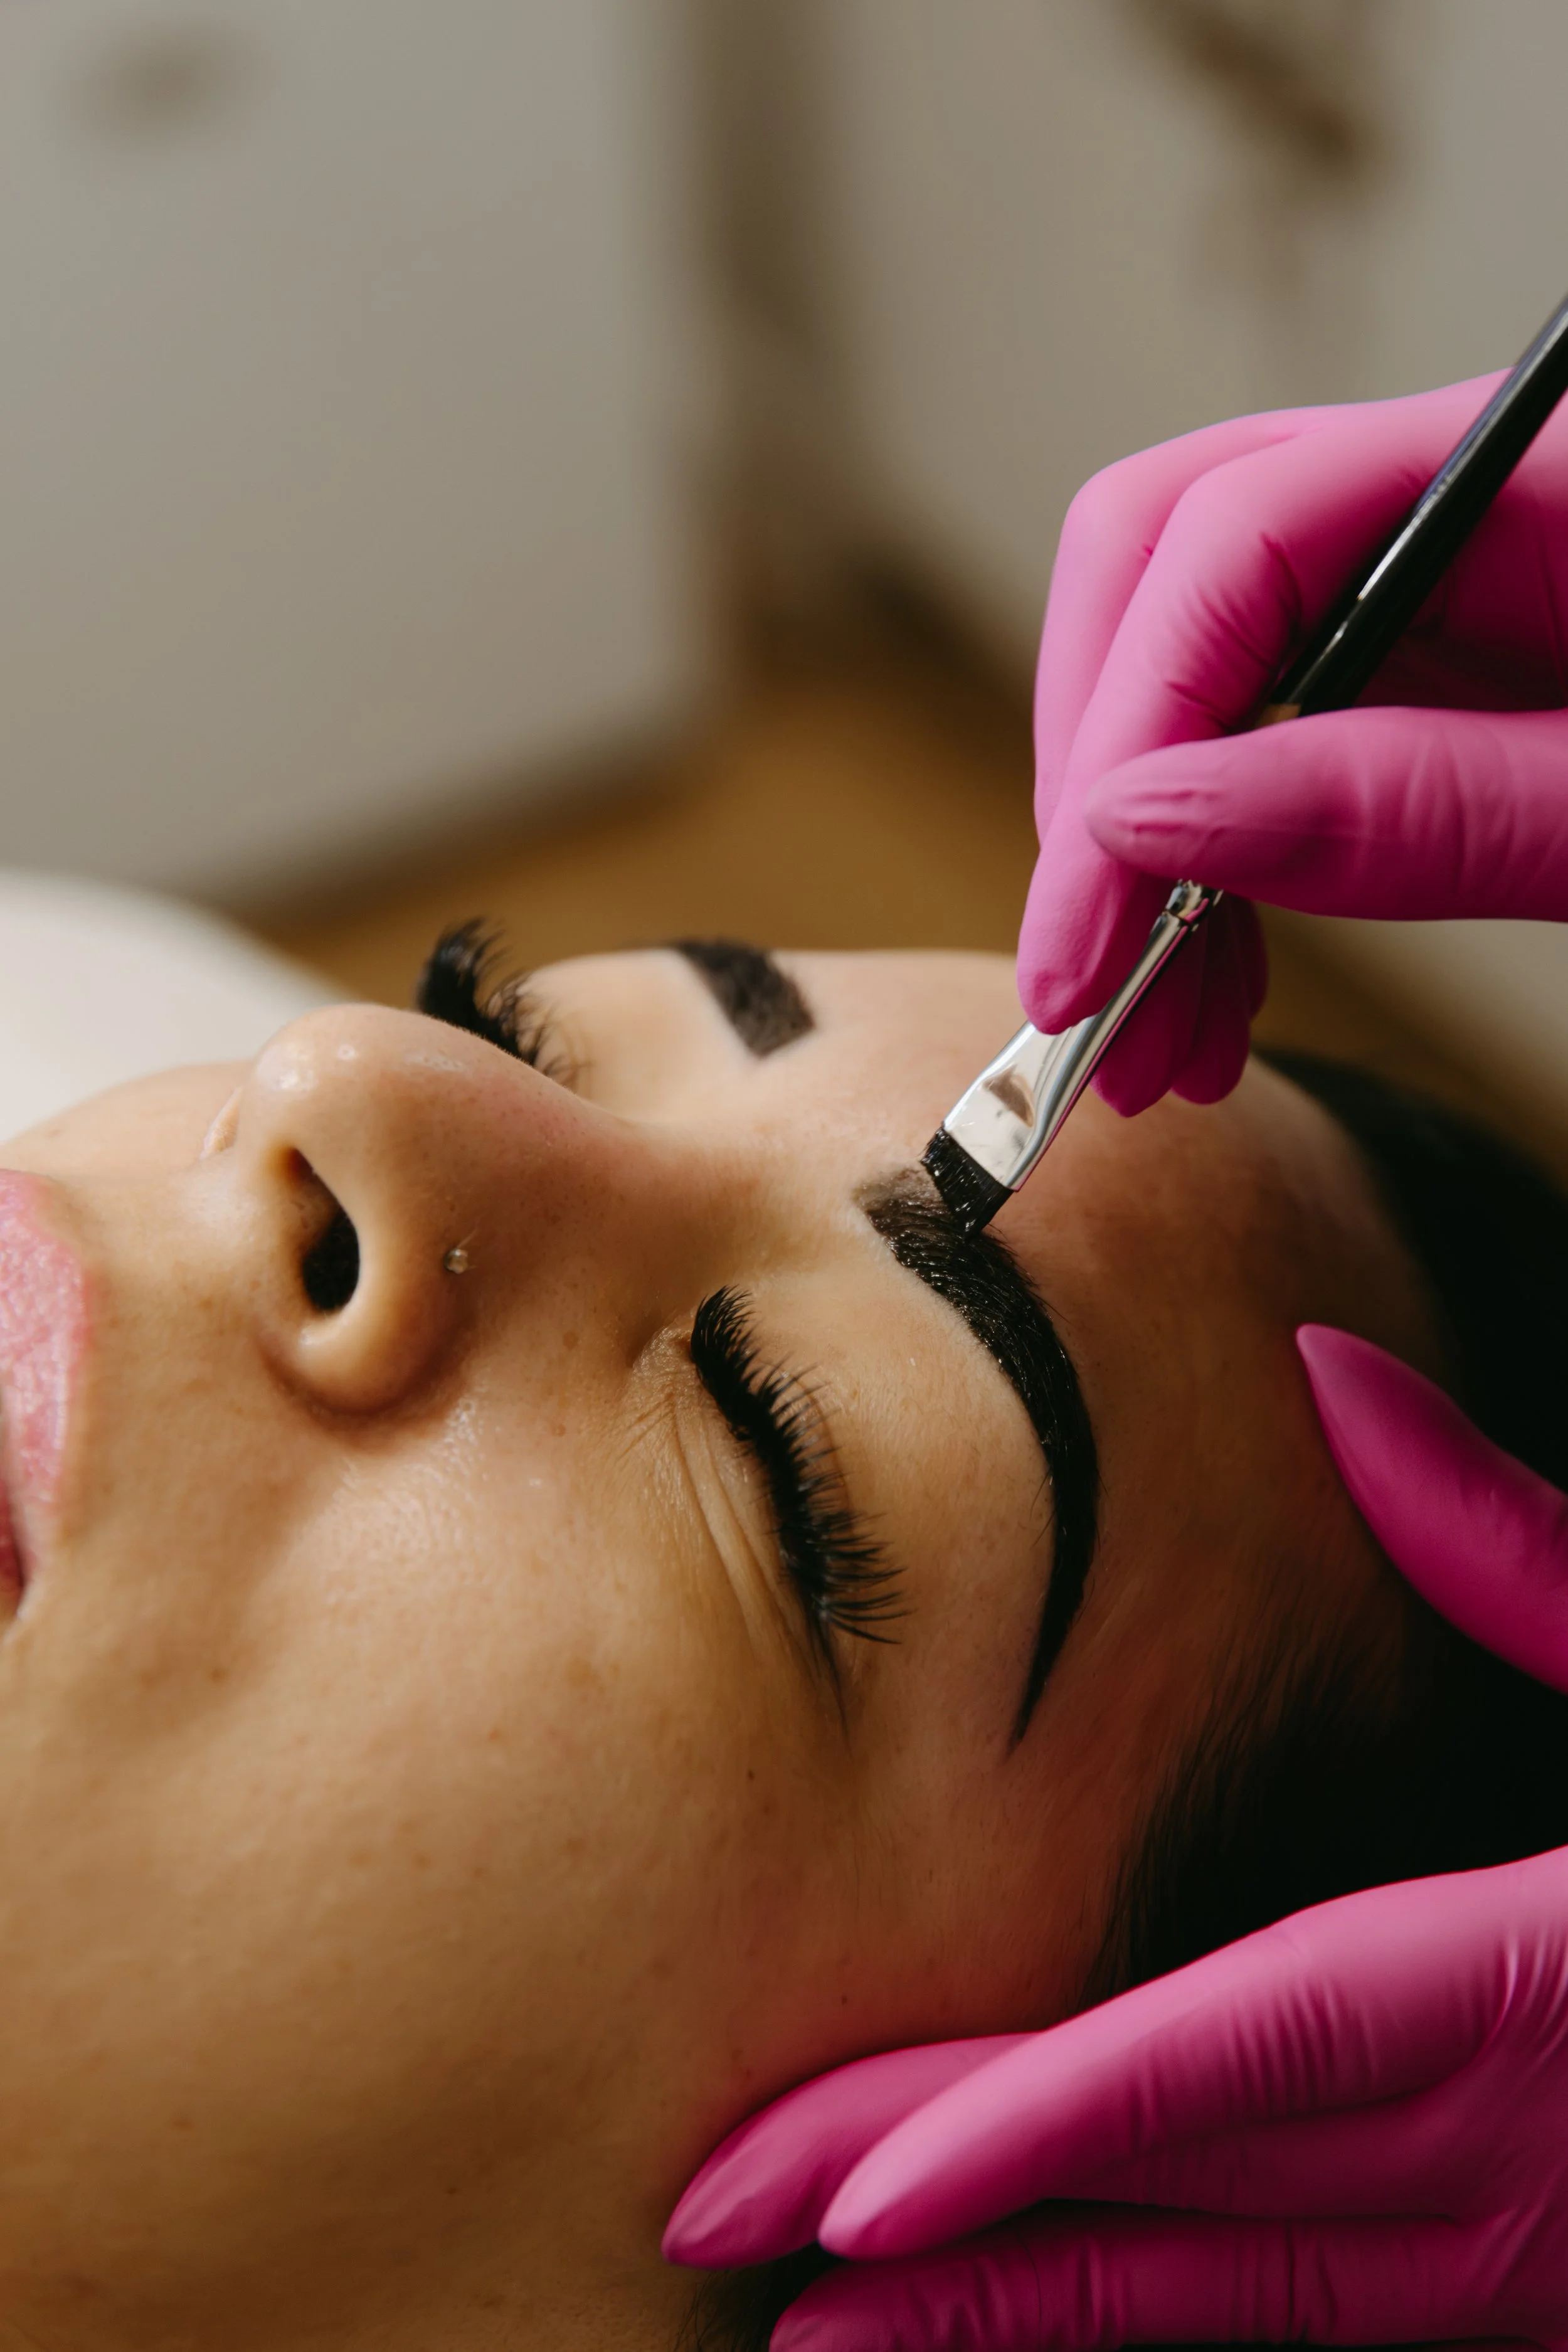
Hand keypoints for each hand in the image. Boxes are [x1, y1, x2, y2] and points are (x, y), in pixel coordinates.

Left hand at [665, 1328, 1567, 2347]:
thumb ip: (1509, 1539)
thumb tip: (1336, 1367)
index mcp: (1534, 1977)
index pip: (1240, 2057)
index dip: (1036, 2134)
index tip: (842, 2186)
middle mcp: (1519, 2151)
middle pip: (1191, 2202)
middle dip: (948, 2234)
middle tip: (720, 2233)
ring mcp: (1538, 2260)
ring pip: (1237, 2310)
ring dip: (1026, 2321)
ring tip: (819, 2336)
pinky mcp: (1549, 2294)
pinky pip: (1319, 2331)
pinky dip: (1158, 2327)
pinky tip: (1026, 2321)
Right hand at [1023, 376, 1567, 1112]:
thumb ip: (1420, 808)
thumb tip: (1151, 822)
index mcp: (1538, 469)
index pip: (1231, 537)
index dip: (1122, 737)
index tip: (1084, 938)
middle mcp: (1454, 497)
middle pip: (1166, 565)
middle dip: (1099, 785)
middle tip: (1088, 991)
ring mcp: (1432, 580)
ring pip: (1189, 662)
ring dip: (1140, 854)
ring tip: (1156, 1042)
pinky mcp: (1430, 669)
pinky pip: (1257, 735)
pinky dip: (1209, 869)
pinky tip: (1214, 985)